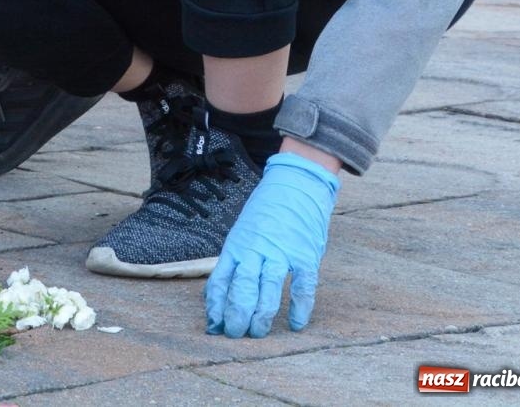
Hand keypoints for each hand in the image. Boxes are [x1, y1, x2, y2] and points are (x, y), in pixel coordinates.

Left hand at [205, 153, 339, 337]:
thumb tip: (215, 294)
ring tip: (258, 333)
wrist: (296, 184)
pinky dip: (299, 308)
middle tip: (235, 335)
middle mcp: (255, 250)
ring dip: (261, 316)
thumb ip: (233, 261)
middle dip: (236, 316)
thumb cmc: (266, 213)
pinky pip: (302, 287)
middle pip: (242, 289)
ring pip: (267, 291)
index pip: (220, 281)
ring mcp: (281, 252)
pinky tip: (296, 324)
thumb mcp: (242, 232)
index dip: (216, 306)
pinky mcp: (305, 255)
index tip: (213, 326)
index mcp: (237, 246)